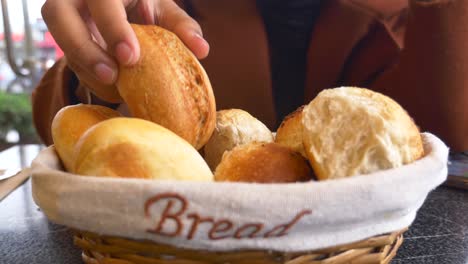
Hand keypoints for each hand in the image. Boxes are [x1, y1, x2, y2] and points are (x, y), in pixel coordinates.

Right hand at [41, 0, 208, 99]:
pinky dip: (88, 77)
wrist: (118, 8)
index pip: (102, 0)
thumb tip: (202, 50)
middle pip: (58, 15)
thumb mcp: (162, 10)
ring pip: (59, 39)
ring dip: (84, 67)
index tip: (130, 57)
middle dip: (84, 49)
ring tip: (113, 90)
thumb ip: (181, 26)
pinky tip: (113, 90)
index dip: (112, 27)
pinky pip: (68, 59)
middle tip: (112, 76)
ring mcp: (65, 15)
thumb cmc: (143, 5)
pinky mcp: (64, 37)